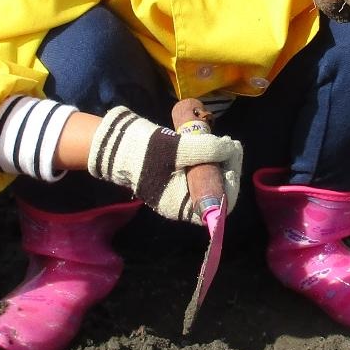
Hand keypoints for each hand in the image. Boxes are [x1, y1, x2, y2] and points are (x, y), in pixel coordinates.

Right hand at [85, 106, 242, 222]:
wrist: (118, 144)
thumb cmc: (144, 153)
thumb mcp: (176, 149)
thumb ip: (205, 149)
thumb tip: (231, 148)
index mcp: (180, 207)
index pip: (217, 207)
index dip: (230, 187)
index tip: (231, 165)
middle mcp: (183, 202)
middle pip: (218, 192)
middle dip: (228, 169)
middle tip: (232, 146)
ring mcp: (182, 189)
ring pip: (212, 180)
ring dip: (222, 162)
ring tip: (226, 142)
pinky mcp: (180, 176)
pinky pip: (203, 172)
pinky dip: (213, 159)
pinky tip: (217, 143)